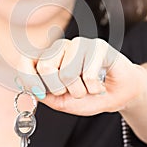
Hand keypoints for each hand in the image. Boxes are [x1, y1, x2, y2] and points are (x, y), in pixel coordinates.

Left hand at [16, 37, 146, 115]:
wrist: (120, 94)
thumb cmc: (91, 95)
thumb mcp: (63, 102)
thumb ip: (44, 95)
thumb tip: (25, 87)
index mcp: (50, 57)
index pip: (27, 60)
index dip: (28, 78)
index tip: (39, 93)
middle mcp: (62, 47)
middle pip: (45, 67)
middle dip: (59, 89)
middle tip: (73, 91)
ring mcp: (80, 44)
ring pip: (67, 72)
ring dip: (79, 90)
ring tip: (88, 88)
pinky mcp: (98, 46)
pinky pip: (88, 74)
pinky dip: (94, 88)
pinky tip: (99, 85)